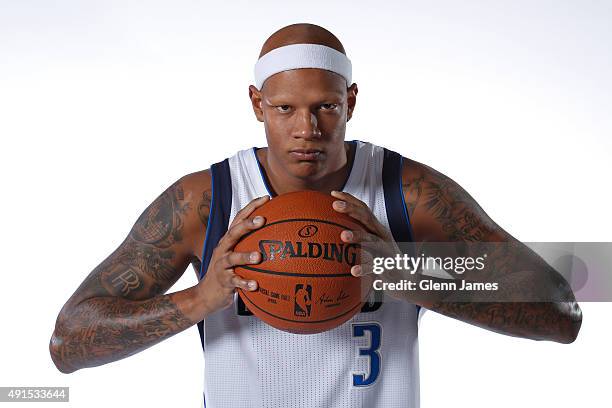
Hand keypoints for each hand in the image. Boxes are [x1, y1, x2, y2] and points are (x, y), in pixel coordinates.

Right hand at [196, 195, 268, 314]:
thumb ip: (252, 246)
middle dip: (247, 225)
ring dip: (245, 256)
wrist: (206, 294)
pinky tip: (255, 285)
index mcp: (228, 241)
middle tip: (262, 220)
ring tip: (258, 256)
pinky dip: (245, 283)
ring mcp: (222, 265)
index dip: (251, 207)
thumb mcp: (237, 256)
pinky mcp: (223, 281)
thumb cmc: (228, 272)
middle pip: (233, 233)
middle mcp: (223, 249)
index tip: (267, 198)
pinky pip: (235, 282)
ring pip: (232, 258)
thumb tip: (280, 237)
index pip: (239, 219)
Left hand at [331, 191, 405, 299]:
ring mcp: (386, 252)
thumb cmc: (382, 261)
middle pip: (367, 219)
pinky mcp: (388, 268)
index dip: (350, 200)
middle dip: (351, 210)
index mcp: (377, 230)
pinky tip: (353, 270)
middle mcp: (383, 237)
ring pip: (372, 241)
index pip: (363, 210)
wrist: (407, 281)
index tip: (333, 194)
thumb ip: (356, 236)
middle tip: (334, 206)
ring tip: (343, 236)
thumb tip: (330, 230)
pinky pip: (375, 267)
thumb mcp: (371, 247)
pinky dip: (365, 268)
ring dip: (358, 236)